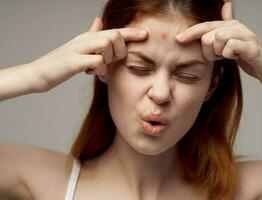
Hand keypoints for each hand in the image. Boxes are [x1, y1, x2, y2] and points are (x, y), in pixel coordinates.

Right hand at [28, 17, 147, 91]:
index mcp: (88, 37)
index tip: (145, 35)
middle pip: (113, 35)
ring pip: (106, 44)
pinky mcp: (72, 61)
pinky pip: (97, 61)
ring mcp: (78, 49)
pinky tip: (93, 74)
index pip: (114, 31)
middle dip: (120, 49)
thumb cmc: (61, 63)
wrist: (38, 73)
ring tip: (99, 69)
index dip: (131, 33)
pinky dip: (100, 69)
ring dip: (109, 58)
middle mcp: (84, 40)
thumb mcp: (78, 46)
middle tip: (112, 62)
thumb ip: (91, 35)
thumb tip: (99, 21)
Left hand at [175, 2, 261, 87]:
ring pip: (217, 38)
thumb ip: (224, 29)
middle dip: (208, 51)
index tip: (178, 39)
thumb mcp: (232, 43)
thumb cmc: (248, 57)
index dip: (190, 32)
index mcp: (230, 26)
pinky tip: (236, 57)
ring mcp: (245, 35)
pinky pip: (229, 46)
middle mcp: (237, 27)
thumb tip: (225, 6)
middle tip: (220, 57)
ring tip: (228, 56)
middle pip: (207, 35)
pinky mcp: (251, 46)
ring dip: (218, 53)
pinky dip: (229, 55)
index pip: (205, 26)